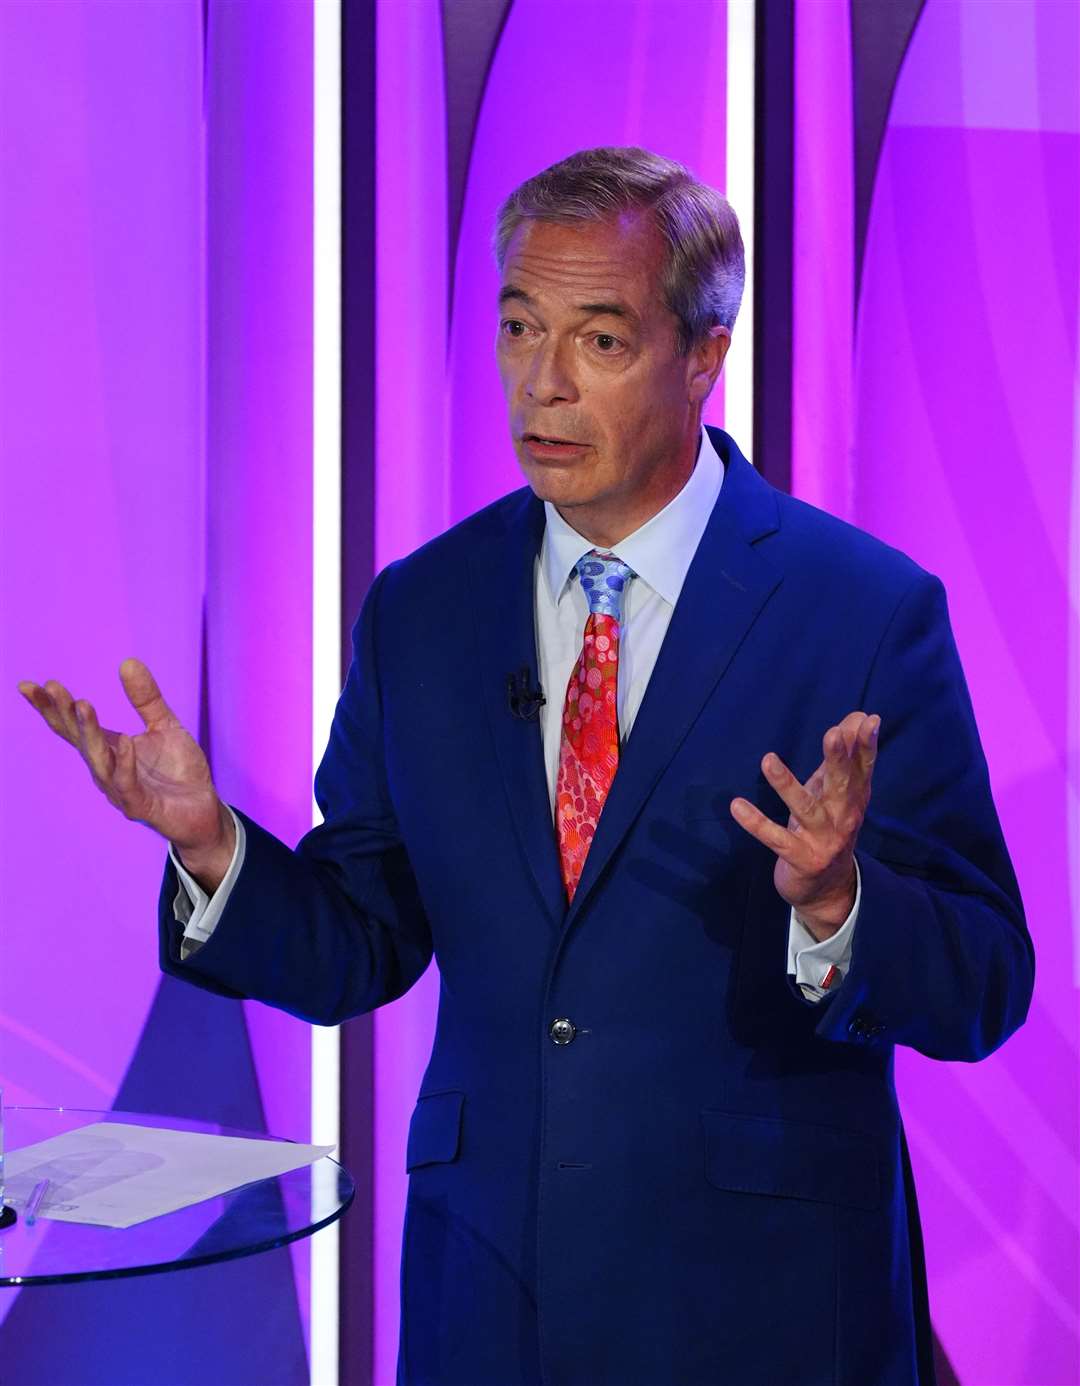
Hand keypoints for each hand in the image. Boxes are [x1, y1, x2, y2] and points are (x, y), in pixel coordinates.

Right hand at [17, 659, 233, 885]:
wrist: (203, 810)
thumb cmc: (179, 772)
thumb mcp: (165, 726)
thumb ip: (147, 698)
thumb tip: (127, 661)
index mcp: (109, 748)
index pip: (73, 725)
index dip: (51, 706)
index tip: (29, 685)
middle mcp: (107, 768)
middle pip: (78, 739)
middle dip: (62, 714)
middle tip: (51, 688)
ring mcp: (120, 789)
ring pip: (98, 760)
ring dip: (89, 733)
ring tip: (83, 704)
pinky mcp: (140, 806)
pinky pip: (127, 783)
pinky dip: (125, 762)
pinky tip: (126, 741)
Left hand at [729, 711, 880, 939]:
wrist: (829, 890)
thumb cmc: (830, 828)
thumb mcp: (839, 794)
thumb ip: (845, 758)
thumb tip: (860, 716)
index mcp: (854, 799)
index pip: (863, 768)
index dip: (866, 745)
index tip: (867, 720)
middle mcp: (843, 818)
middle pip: (841, 785)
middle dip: (838, 759)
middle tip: (833, 733)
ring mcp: (822, 839)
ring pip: (805, 809)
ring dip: (786, 785)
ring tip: (768, 760)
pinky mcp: (800, 858)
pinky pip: (776, 839)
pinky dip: (756, 823)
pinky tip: (737, 806)